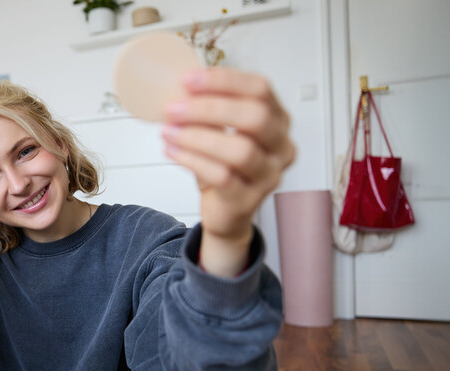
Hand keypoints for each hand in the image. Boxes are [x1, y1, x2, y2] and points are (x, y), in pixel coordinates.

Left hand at [161, 68, 295, 276]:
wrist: (225, 211)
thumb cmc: (224, 165)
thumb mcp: (221, 130)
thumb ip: (209, 107)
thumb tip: (179, 87)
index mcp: (277, 119)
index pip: (260, 89)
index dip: (224, 80)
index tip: (189, 79)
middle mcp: (281, 146)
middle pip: (255, 117)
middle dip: (209, 109)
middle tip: (174, 108)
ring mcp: (268, 175)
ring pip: (240, 150)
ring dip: (197, 137)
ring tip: (168, 131)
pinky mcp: (248, 200)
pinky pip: (222, 177)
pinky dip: (192, 161)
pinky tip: (172, 151)